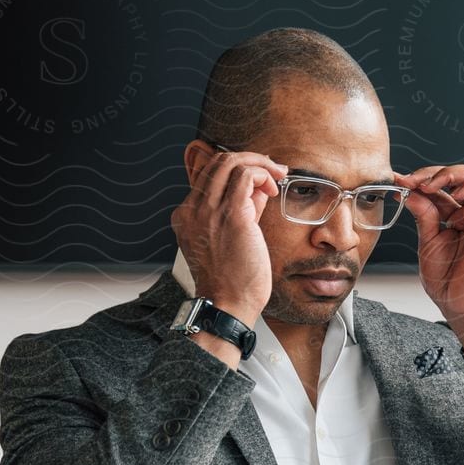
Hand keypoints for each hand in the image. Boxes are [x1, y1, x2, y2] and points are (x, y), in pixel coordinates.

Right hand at [170, 146, 287, 326]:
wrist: (227, 306)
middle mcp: (193, 210)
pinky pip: (246, 175)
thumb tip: (259, 188)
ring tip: (276, 176)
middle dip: (249, 159)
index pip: (208, 175)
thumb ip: (241, 210)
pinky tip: (273, 187)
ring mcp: (209, 211)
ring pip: (230, 162)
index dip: (235, 169)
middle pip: (216, 161)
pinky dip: (262, 173)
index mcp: (187, 216)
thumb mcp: (229, 239)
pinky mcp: (232, 215)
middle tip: (272, 169)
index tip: (258, 176)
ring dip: (259, 163)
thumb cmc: (231, 282)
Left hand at [394, 162, 463, 337]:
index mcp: (455, 219)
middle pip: (458, 176)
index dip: (420, 181)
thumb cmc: (447, 283)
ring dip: (452, 174)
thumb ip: (424, 216)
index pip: (441, 189)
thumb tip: (411, 192)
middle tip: (411, 181)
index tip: (399, 181)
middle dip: (432, 174)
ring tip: (430, 186)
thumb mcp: (428, 242)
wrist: (461, 305)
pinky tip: (455, 195)